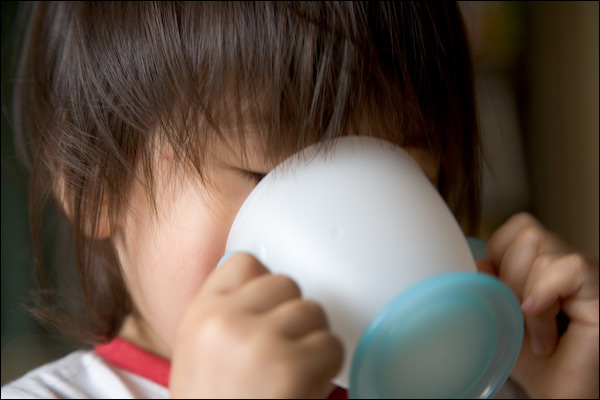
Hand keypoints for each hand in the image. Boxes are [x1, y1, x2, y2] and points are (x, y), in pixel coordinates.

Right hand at [169, 253, 343, 397]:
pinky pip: (331, 344)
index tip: (266, 314)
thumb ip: (227, 313)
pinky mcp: (291, 366)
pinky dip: (327, 368)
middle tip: (282, 353)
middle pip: (286, 283)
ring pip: (313, 310)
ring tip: (292, 375)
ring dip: (313, 342)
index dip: (263, 287)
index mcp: (200, 314)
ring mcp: (259, 340)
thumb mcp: (200, 352)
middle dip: (292, 316)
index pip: (244, 262)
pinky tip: (304, 390)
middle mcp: (225, 320)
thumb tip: (266, 280)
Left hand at [478, 213, 598, 397]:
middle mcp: (565, 263)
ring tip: (536, 331)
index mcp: (541, 265)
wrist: (561, 393)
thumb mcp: (501, 320)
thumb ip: (488, 288)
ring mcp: (584, 275)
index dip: (499, 254)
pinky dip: (546, 292)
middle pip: (526, 232)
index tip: (499, 292)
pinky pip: (570, 267)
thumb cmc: (536, 363)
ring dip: (526, 292)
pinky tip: (540, 316)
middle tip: (517, 315)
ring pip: (541, 246)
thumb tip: (479, 262)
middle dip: (509, 275)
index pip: (517, 228)